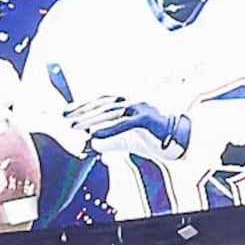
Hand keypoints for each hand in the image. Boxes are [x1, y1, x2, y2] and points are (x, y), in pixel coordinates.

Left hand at [67, 95, 189, 152]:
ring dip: (91, 119)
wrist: (180, 139)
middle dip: (82, 110)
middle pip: (102, 103)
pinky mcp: (146, 119)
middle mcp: (132, 100)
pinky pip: (124, 124)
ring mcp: (140, 108)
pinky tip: (94, 135)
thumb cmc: (153, 137)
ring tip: (74, 127)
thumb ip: (111, 138)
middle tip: (64, 117)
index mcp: (127, 101)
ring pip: (110, 111)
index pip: (100, 100)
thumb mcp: (128, 137)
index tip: (66, 111)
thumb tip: (93, 144)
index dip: (82, 104)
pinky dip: (108, 129)